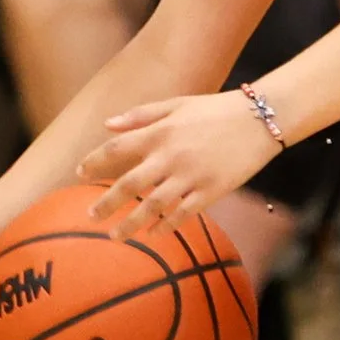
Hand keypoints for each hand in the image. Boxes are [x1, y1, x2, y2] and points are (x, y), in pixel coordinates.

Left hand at [81, 89, 277, 236]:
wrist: (260, 119)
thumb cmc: (215, 109)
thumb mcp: (177, 104)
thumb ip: (140, 115)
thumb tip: (107, 125)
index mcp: (160, 131)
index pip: (117, 148)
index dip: (95, 162)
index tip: (79, 174)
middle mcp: (170, 156)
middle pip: (129, 184)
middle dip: (106, 203)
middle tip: (91, 216)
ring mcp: (190, 176)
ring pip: (152, 206)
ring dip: (130, 224)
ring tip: (115, 236)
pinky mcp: (211, 192)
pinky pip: (182, 214)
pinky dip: (165, 226)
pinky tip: (153, 234)